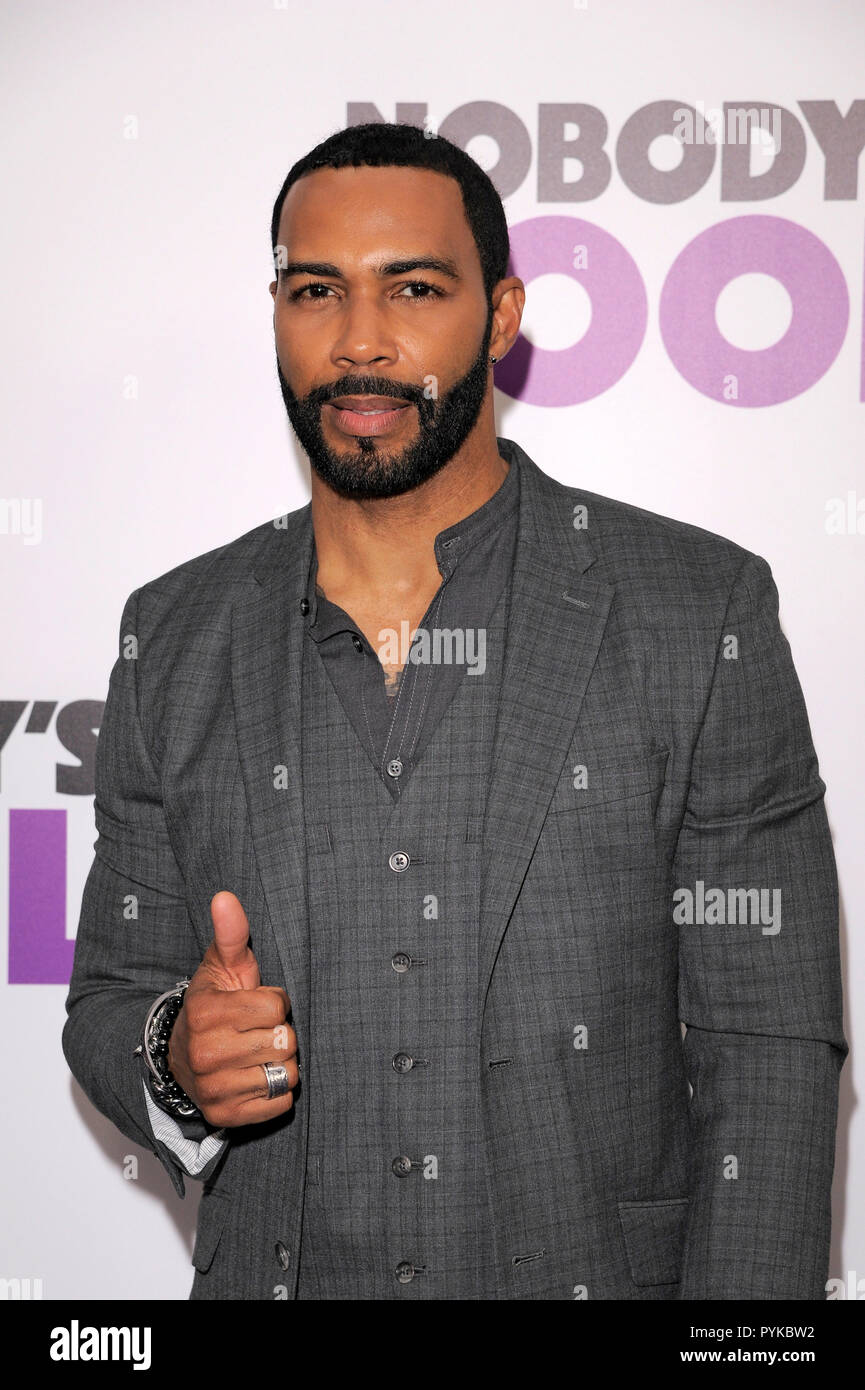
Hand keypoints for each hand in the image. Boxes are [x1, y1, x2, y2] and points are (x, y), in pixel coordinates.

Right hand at [167, 891, 297, 1126]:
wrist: (181, 1057)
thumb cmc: (213, 1005)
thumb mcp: (220, 966)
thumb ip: (230, 933)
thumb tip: (225, 896)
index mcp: (208, 1013)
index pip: (277, 1008)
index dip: (274, 1003)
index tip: (256, 1004)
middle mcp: (207, 1053)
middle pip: (286, 1042)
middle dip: (280, 1033)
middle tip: (257, 1031)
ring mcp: (214, 1088)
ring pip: (286, 1074)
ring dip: (281, 1064)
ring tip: (257, 1053)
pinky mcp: (225, 1116)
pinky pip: (280, 1104)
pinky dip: (276, 1092)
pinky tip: (255, 1077)